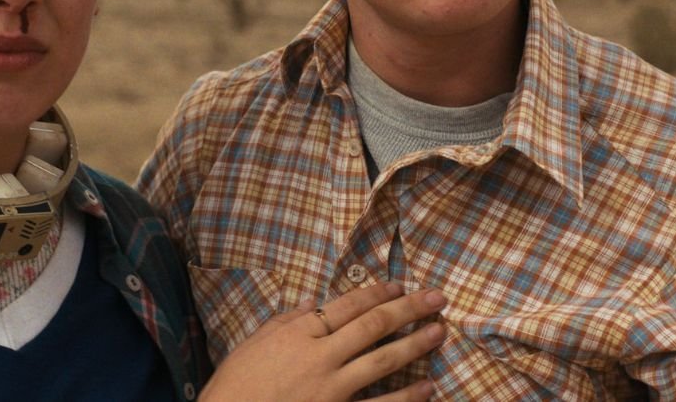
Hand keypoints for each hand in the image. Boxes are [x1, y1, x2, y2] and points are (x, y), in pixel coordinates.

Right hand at [200, 283, 446, 401]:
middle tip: (437, 298)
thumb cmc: (235, 384)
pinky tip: (427, 387)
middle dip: (408, 309)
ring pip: (382, 361)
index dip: (377, 293)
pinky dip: (406, 397)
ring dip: (415, 345)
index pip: (347, 305)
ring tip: (439, 332)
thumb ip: (285, 321)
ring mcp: (331, 389)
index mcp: (298, 333)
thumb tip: (310, 302)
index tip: (400, 286)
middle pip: (372, 326)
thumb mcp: (253, 344)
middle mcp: (319, 356)